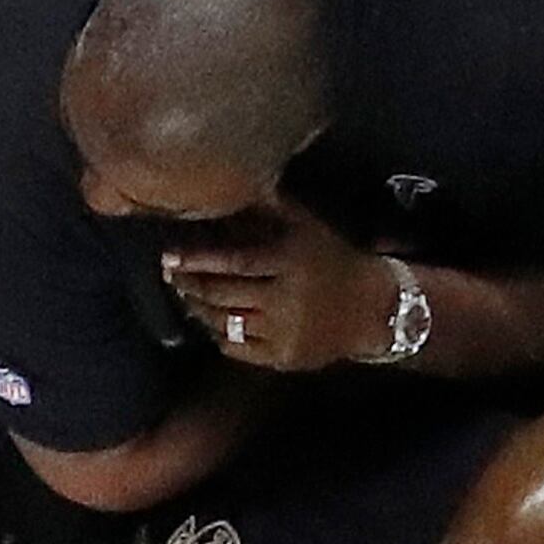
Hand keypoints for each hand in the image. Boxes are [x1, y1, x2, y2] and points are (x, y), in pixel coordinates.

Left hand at [161, 204, 400, 372]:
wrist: (374, 308)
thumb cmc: (335, 261)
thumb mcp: (310, 230)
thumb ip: (274, 211)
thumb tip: (239, 186)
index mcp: (294, 262)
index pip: (236, 262)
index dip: (199, 260)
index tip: (169, 257)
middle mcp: (288, 298)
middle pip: (223, 295)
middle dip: (191, 285)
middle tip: (172, 275)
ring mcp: (283, 331)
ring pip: (224, 322)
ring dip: (199, 309)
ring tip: (186, 294)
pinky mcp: (281, 357)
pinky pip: (235, 347)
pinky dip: (218, 333)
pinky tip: (212, 320)